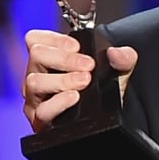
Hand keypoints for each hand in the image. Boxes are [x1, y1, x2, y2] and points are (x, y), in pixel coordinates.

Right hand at [22, 29, 137, 132]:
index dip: (55, 39)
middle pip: (37, 54)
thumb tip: (116, 53)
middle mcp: (39, 75)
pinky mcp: (40, 121)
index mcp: (50, 59)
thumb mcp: (118, 71)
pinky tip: (74, 97)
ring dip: (63, 80)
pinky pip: (42, 111)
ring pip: (35, 81)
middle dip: (65, 58)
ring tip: (84, 82)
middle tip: (88, 66)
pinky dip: (58, 103)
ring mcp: (37, 98)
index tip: (77, 46)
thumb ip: (123, 58)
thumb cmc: (104, 92)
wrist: (108, 120)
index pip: (36, 38)